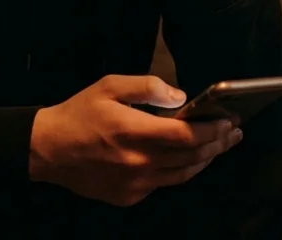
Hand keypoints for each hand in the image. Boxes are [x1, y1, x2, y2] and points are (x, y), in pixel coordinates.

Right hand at [29, 75, 243, 206]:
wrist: (47, 149)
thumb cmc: (79, 113)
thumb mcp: (109, 86)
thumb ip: (147, 87)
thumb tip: (180, 97)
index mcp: (134, 132)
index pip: (187, 135)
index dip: (213, 129)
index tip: (229, 122)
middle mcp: (139, 162)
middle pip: (191, 156)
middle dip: (217, 144)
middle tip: (234, 135)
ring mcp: (135, 183)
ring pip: (182, 174)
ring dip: (204, 160)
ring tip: (218, 148)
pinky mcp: (128, 196)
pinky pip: (162, 184)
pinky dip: (179, 172)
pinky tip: (186, 161)